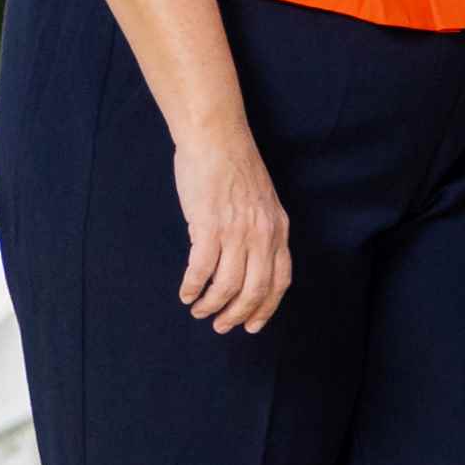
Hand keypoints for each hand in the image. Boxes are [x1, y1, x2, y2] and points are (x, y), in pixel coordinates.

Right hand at [168, 123, 293, 334]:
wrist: (216, 138)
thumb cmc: (234, 168)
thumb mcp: (263, 202)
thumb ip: (261, 231)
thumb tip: (249, 262)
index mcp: (278, 229)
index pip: (280, 281)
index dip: (266, 308)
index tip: (252, 325)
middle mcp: (263, 234)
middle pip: (255, 289)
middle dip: (237, 314)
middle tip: (220, 325)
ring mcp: (237, 231)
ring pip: (228, 285)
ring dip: (211, 304)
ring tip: (198, 310)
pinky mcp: (209, 226)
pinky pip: (201, 269)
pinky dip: (192, 286)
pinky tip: (185, 292)